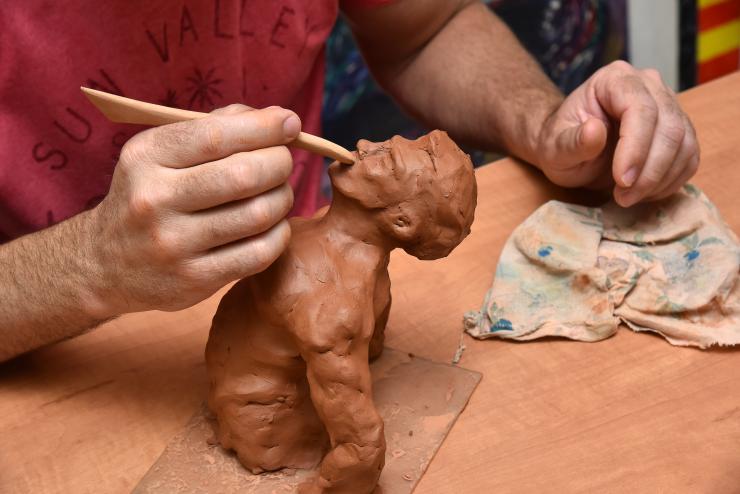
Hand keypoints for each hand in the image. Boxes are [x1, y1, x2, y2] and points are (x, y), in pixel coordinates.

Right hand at [86, 104, 298, 316]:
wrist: (105, 263)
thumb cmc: (148, 195)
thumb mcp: (160, 153)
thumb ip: (214, 128)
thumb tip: (279, 120)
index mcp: (146, 158)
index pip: (217, 136)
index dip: (264, 128)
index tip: (290, 124)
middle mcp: (155, 200)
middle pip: (245, 175)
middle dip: (280, 163)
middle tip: (283, 162)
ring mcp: (174, 245)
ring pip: (258, 214)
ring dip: (283, 198)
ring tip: (278, 192)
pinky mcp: (194, 280)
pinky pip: (260, 253)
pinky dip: (279, 233)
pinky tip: (271, 225)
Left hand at [534, 61, 699, 206]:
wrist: (570, 147)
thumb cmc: (560, 143)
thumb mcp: (553, 147)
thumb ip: (571, 141)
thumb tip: (594, 131)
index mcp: (614, 79)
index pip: (640, 109)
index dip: (636, 147)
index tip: (621, 180)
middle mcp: (648, 85)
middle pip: (669, 126)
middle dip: (649, 170)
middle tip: (624, 197)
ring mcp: (668, 105)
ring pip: (684, 144)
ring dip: (660, 179)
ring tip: (628, 198)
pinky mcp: (679, 130)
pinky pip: (689, 158)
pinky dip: (670, 181)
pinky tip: (644, 193)